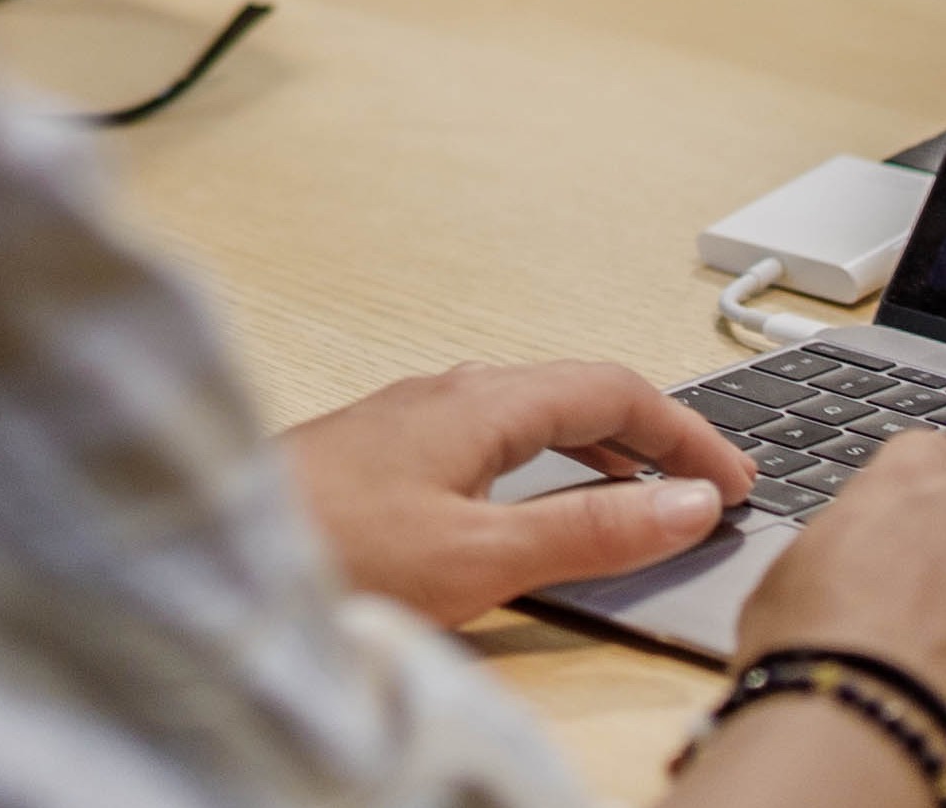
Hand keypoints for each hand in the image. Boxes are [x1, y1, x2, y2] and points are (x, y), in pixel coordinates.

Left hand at [272, 360, 762, 625]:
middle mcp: (446, 393)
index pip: (614, 389)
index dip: (687, 433)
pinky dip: (547, 459)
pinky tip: (540, 499)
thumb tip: (686, 504)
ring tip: (646, 491)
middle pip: (577, 391)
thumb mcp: (484, 556)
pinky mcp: (381, 452)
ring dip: (600, 445)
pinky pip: (493, 434)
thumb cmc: (331, 553)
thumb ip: (591, 531)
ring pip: (532, 411)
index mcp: (481, 401)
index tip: (735, 479)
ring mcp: (408, 418)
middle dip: (653, 434)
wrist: (210, 555)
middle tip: (707, 485)